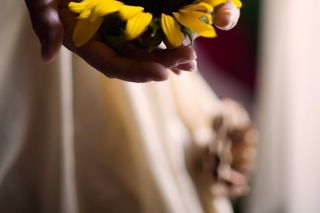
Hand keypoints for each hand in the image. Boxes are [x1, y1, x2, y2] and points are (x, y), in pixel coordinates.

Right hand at [25, 0, 239, 81]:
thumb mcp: (41, 0)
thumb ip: (44, 23)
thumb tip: (47, 57)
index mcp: (87, 45)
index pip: (112, 65)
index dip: (136, 72)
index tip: (162, 74)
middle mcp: (105, 44)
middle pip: (136, 62)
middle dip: (162, 64)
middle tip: (188, 61)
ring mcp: (119, 34)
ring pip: (147, 51)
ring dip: (170, 56)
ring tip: (192, 59)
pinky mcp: (130, 22)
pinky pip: (151, 34)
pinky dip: (168, 41)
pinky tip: (187, 44)